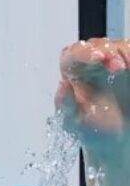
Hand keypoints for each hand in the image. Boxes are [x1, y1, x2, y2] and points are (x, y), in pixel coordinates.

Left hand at [56, 38, 129, 159]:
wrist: (118, 139)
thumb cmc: (93, 128)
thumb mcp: (74, 121)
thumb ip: (66, 104)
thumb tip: (62, 84)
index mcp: (73, 74)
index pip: (73, 55)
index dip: (84, 53)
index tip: (98, 57)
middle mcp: (92, 65)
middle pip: (97, 46)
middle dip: (108, 52)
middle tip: (118, 67)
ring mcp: (114, 63)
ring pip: (118, 47)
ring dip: (124, 54)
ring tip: (126, 68)